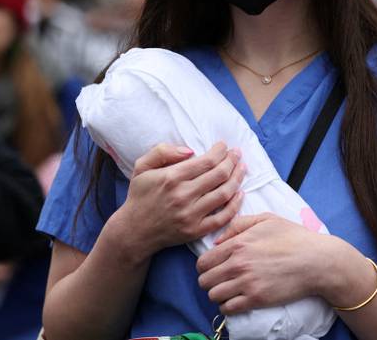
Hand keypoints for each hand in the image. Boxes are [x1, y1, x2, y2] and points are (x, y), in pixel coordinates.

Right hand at [112, 142, 246, 256]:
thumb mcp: (142, 167)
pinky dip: (235, 204)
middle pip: (219, 174)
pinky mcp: (196, 231)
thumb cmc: (140, 195)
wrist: (134, 231)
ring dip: (238, 178)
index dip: (220, 151)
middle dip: (232, 160)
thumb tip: (190, 150)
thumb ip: (162, 151)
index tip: (224, 145)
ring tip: (242, 167)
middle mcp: (183, 196)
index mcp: (171, 178)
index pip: (206, 161)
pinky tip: (240, 193)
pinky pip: (223, 217)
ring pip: (224, 193)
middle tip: (237, 153)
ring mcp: (191, 215)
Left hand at [195, 213, 337, 314]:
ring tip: (229, 290)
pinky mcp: (257, 299)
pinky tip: (237, 300)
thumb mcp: (267, 220)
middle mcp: (238, 264)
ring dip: (218, 294)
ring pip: (213, 296)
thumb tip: (218, 241)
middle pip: (204, 280)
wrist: (316, 261)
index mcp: (238, 244)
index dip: (205, 266)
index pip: (203, 261)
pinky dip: (228, 306)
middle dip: (209, 280)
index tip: (214, 267)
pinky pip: (228, 309)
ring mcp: (246, 283)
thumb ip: (239, 225)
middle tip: (221, 279)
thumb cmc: (294, 237)